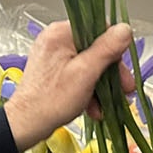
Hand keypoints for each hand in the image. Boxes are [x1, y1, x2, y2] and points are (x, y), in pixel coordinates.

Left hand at [2, 21, 136, 151]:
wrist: (27, 124)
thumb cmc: (51, 100)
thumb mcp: (86, 72)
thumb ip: (107, 49)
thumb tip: (125, 29)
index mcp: (61, 33)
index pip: (98, 28)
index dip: (115, 48)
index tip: (122, 68)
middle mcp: (55, 40)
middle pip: (95, 48)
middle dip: (111, 72)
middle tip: (124, 88)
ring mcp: (53, 56)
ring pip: (89, 64)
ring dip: (102, 85)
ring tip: (108, 103)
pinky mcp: (53, 71)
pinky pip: (78, 74)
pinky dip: (88, 89)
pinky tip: (94, 107)